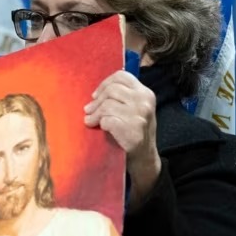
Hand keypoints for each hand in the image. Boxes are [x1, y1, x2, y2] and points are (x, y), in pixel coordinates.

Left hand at [84, 70, 160, 207]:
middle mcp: (145, 102)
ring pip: (107, 104)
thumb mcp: (136, 109)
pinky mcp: (132, 130)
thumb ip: (122, 97)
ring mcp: (140, 116)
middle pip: (112, 90)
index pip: (122, 76)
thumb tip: (95, 94)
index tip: (96, 95)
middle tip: (89, 110)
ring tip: (90, 120)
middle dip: (96, 101)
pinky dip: (100, 123)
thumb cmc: (135, 132)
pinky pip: (107, 119)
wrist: (145, 158)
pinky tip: (98, 127)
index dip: (105, 84)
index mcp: (146, 93)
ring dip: (95, 113)